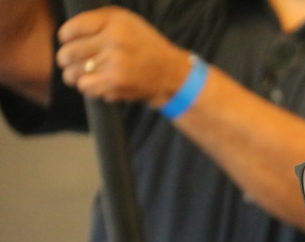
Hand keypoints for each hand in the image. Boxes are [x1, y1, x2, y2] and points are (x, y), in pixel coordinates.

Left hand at [56, 6, 189, 106]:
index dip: (65, 37)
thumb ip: (98, 22)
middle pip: (69, 52)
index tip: (68, 42)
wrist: (170, 73)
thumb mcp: (127, 22)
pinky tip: (96, 83)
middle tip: (70, 62)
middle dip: (66, 59)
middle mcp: (114, 40)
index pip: (71, 29)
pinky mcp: (116, 83)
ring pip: (73, 73)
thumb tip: (66, 35)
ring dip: (74, 75)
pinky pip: (85, 87)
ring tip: (82, 74)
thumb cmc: (145, 46)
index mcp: (114, 21)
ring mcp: (115, 63)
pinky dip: (87, 87)